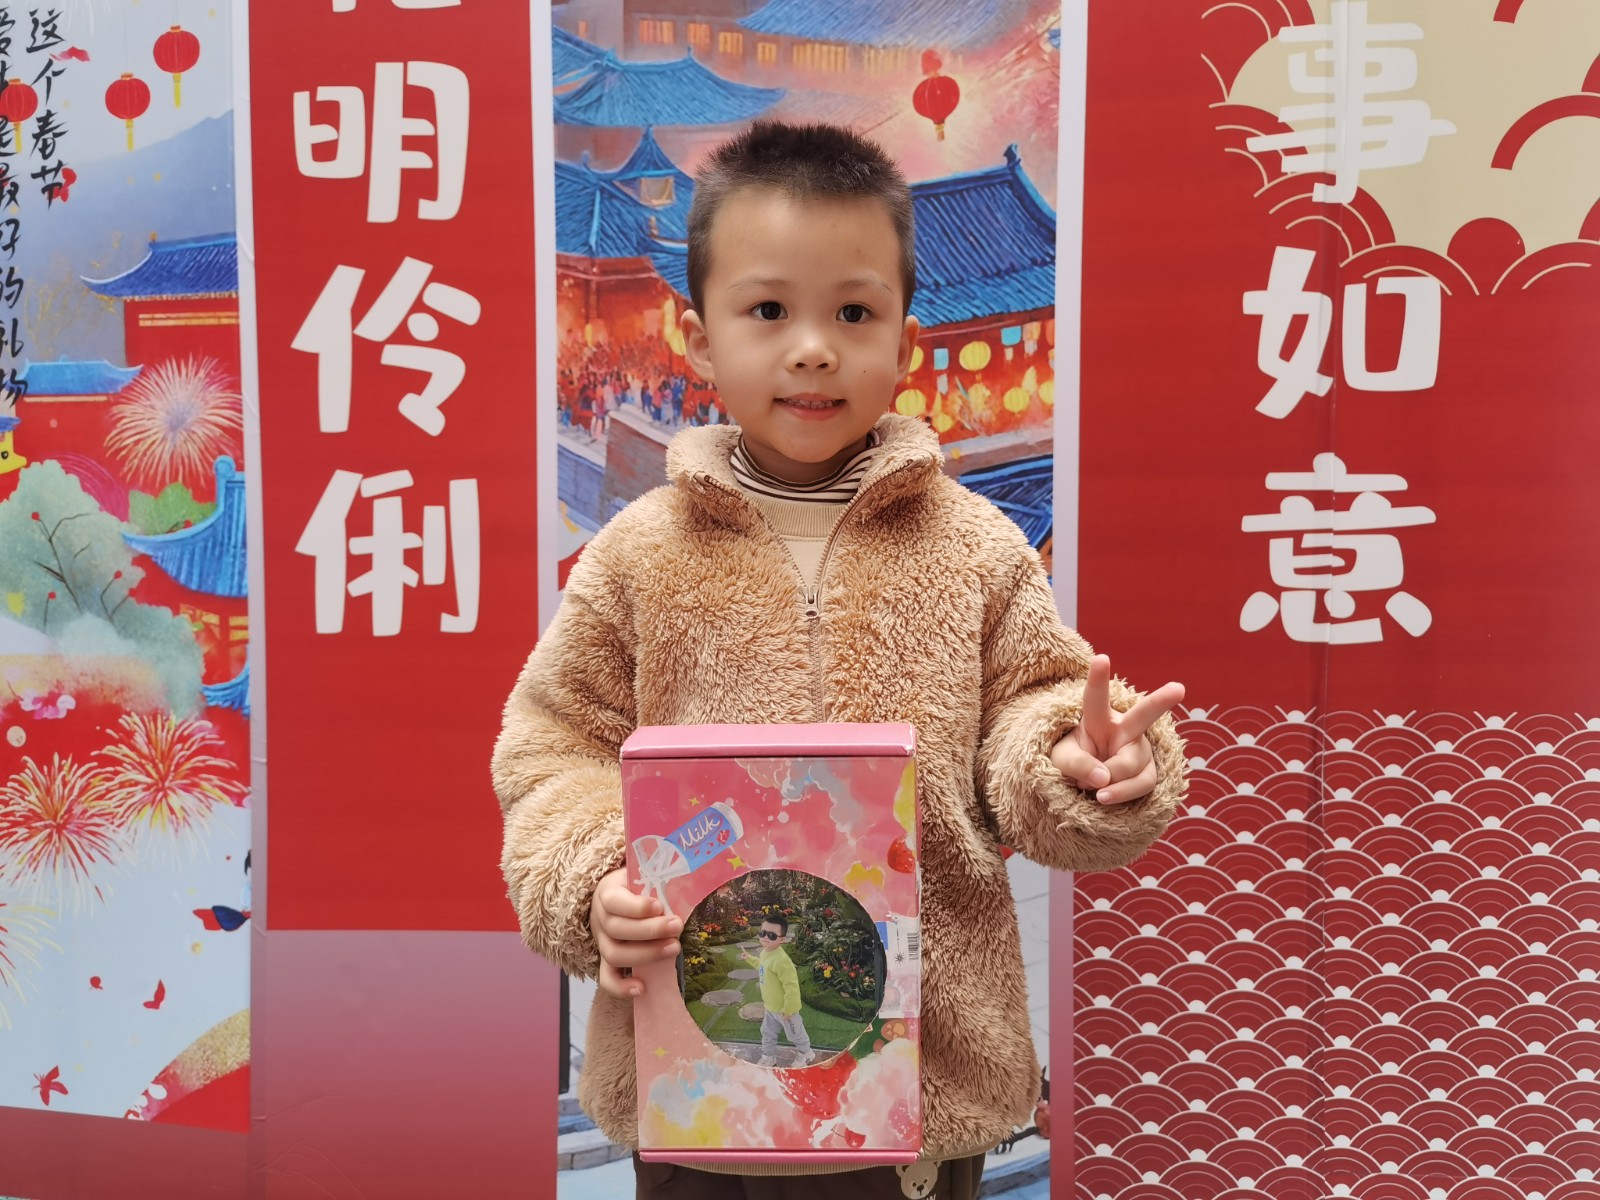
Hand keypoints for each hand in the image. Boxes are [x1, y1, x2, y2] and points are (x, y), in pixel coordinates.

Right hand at [590, 867, 681, 997]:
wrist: (617, 897)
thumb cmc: (638, 885)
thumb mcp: (642, 873)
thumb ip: (658, 875)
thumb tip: (692, 871)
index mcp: (607, 892)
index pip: (615, 901)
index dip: (636, 906)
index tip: (659, 905)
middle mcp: (600, 918)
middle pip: (617, 929)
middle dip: (650, 930)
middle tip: (678, 926)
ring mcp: (602, 941)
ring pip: (614, 953)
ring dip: (645, 954)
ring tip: (674, 948)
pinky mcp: (605, 960)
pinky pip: (607, 978)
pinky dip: (621, 987)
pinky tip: (642, 988)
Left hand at [1050, 654, 1184, 805]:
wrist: (1087, 785)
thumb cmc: (1072, 763)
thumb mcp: (1060, 761)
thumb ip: (1077, 764)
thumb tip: (1103, 779)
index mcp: (1098, 718)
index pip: (1096, 698)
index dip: (1098, 678)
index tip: (1101, 658)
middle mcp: (1124, 729)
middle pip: (1143, 715)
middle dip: (1161, 701)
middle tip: (1178, 688)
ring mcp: (1140, 750)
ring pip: (1132, 764)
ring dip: (1109, 781)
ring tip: (1092, 789)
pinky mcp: (1148, 772)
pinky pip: (1141, 784)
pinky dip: (1120, 793)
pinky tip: (1104, 798)